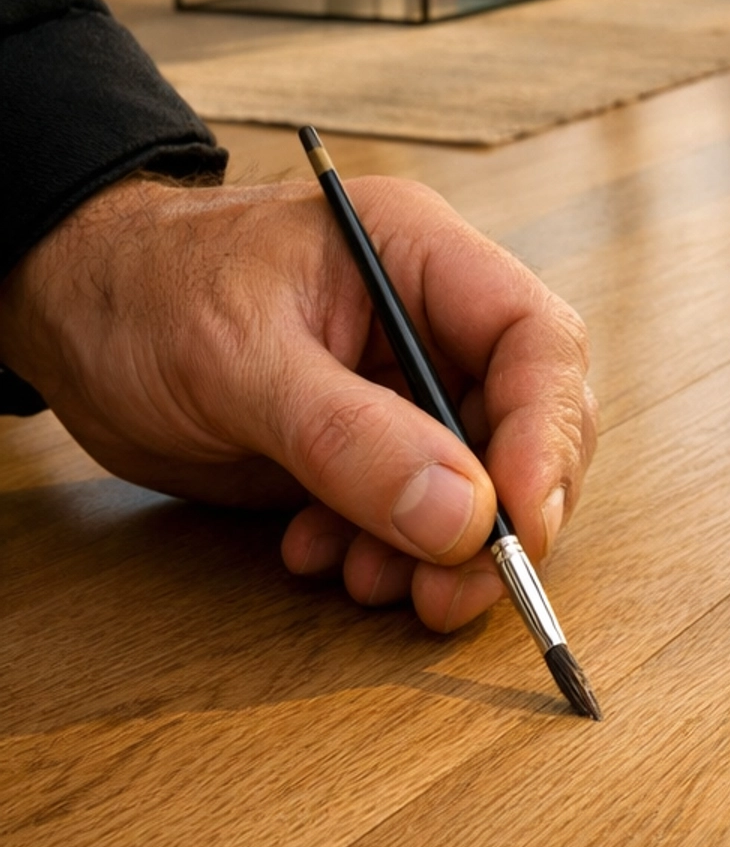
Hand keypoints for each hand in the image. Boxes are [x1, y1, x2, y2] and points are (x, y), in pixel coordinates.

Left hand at [0, 174, 597, 631]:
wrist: (67, 317)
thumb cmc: (144, 294)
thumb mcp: (239, 361)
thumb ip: (351, 438)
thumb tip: (463, 517)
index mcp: (420, 257)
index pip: (535, 341)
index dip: (544, 433)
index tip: (519, 522)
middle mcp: (429, 321)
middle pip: (527, 422)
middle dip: (502, 516)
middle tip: (455, 589)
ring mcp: (401, 387)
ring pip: (476, 484)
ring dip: (437, 550)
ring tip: (367, 581)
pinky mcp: (365, 446)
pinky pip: (412, 514)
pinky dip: (380, 552)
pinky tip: (313, 555)